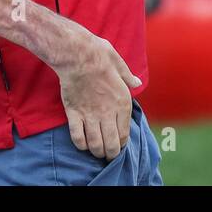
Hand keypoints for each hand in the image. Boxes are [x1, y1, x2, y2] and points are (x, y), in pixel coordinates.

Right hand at [54, 25, 141, 158]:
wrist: (78, 55)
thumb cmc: (100, 56)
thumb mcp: (120, 63)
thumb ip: (128, 76)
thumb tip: (137, 82)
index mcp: (122, 102)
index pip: (124, 133)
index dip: (122, 143)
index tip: (119, 145)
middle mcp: (108, 112)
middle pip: (111, 144)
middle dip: (111, 154)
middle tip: (108, 156)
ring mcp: (90, 115)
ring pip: (95, 143)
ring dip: (96, 151)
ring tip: (97, 153)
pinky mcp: (74, 113)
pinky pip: (77, 136)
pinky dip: (81, 144)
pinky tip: (83, 144)